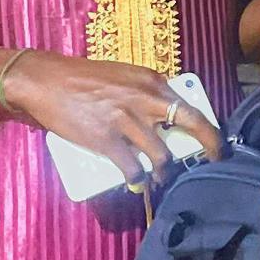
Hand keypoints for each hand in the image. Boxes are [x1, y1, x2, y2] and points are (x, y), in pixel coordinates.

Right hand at [1, 50, 220, 186]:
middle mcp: (144, 98)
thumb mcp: (122, 76)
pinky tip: (137, 182)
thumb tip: (164, 115)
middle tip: (215, 159)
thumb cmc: (81, 79)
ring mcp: (126, 120)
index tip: (214, 141)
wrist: (44, 81)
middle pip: (191, 123)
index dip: (207, 126)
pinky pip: (132, 168)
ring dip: (164, 171)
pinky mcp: (106, 140)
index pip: (189, 105)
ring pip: (162, 154)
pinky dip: (138, 179)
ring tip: (160, 178)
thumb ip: (144, 93)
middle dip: (210, 144)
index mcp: (150, 81)